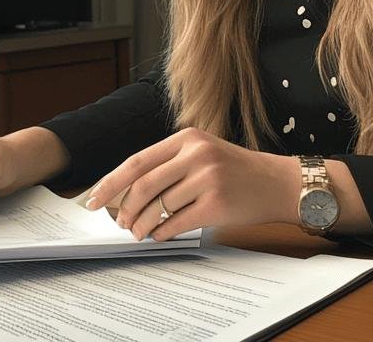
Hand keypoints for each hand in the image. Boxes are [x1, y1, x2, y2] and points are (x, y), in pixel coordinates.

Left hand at [84, 127, 298, 241]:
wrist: (279, 183)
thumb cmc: (237, 171)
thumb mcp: (204, 153)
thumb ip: (170, 165)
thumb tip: (127, 192)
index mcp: (187, 138)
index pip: (137, 161)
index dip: (111, 182)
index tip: (93, 199)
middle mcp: (196, 154)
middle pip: (143, 184)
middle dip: (123, 208)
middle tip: (117, 223)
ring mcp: (207, 178)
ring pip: (158, 205)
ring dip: (142, 224)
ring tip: (138, 232)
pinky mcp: (217, 204)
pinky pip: (176, 222)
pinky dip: (161, 232)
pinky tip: (158, 234)